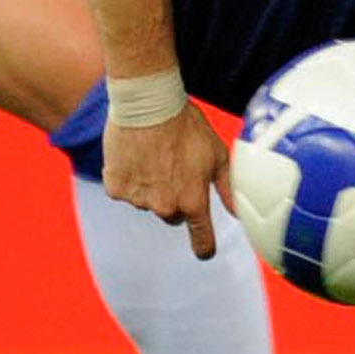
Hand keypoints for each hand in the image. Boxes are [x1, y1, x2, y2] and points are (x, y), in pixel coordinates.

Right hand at [102, 107, 234, 258]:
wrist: (148, 102)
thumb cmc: (186, 125)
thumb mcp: (217, 154)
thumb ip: (229, 188)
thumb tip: (239, 213)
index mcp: (193, 202)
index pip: (202, 241)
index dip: (204, 247)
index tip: (204, 251)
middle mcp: (165, 206)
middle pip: (171, 215)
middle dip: (173, 198)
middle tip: (173, 168)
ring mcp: (138, 199)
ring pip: (146, 201)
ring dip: (149, 186)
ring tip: (153, 154)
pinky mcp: (115, 188)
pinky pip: (123, 190)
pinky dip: (127, 176)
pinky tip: (133, 154)